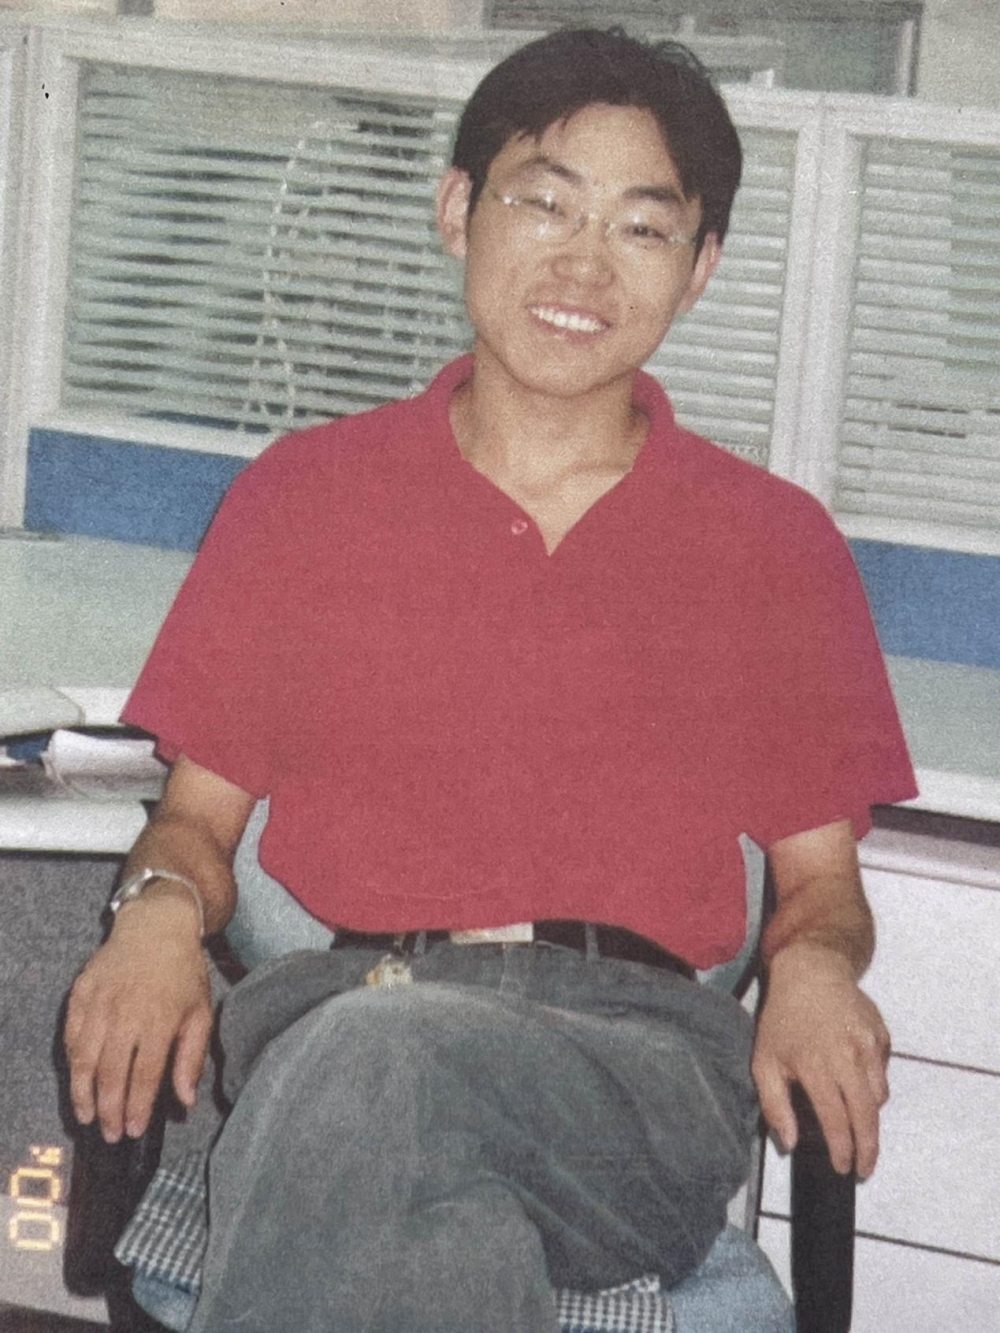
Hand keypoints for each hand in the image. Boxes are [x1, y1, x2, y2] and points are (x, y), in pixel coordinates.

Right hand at [64, 892, 211, 1142]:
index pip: (143, 1076)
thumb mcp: (200, 1012)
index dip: (137, 1108)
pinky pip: (71, 1035)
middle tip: (111, 1133)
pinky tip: (78, 1079)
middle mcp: (126, 1014)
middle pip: (110, 1074)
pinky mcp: (81, 993)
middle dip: (109, 1110)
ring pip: (84, 1059)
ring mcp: (100, 1003)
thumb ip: (191, 1058)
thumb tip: (185, 1101)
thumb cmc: (182, 973)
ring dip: (83, 1093)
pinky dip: (72, 1062)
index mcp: (159, 1021)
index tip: (134, 1132)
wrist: (156, 926)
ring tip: (88, 1116)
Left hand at [752, 942, 889, 1177]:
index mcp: (816, 1066)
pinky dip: (874, 1085)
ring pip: (879, 1096)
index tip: (843, 1168)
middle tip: (865, 1168)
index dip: (843, 1150)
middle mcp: (847, 1057)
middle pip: (867, 1116)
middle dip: (868, 1149)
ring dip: (870, 1116)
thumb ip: (774, 1105)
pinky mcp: (882, 1036)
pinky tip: (856, 1082)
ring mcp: (869, 1046)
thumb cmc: (783, 1019)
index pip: (837, 1121)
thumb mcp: (764, 1060)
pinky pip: (883, 1073)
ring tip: (856, 1122)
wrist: (811, 972)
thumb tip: (791, 1143)